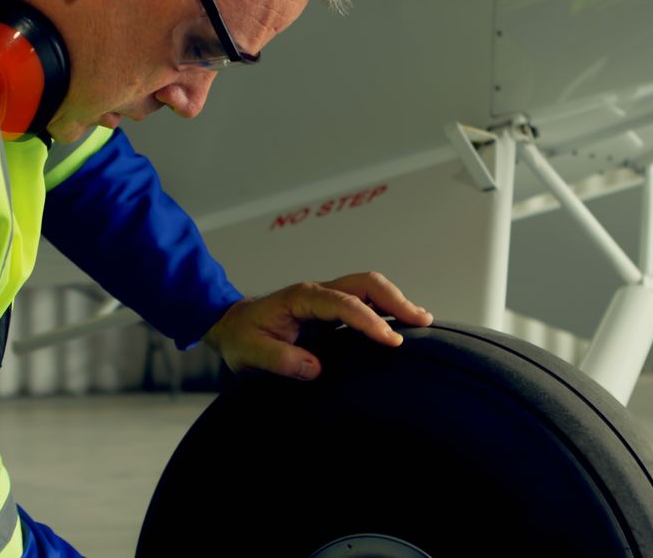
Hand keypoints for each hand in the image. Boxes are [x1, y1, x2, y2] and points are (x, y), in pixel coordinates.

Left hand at [202, 272, 433, 380]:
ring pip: (369, 289)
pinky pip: (365, 301)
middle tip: (422, 322)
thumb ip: (280, 360)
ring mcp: (327, 299)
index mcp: (301, 298)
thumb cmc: (240, 339)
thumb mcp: (250, 353)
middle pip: (366, 284)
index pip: (343, 303)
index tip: (391, 341)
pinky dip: (388, 309)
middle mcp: (318, 292)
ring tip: (423, 321)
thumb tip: (316, 368)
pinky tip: (403, 325)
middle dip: (396, 300)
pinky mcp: (331, 310)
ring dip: (396, 302)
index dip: (369, 320)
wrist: (230, 327)